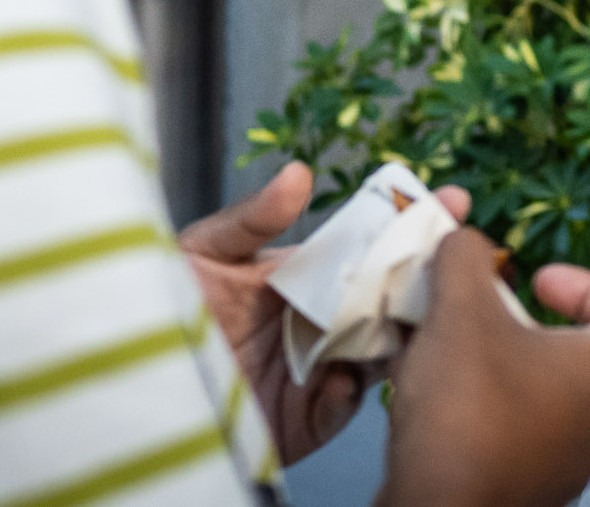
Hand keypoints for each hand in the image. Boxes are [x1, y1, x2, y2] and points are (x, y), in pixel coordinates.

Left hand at [178, 161, 468, 464]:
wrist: (133, 387)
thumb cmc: (157, 310)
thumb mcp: (202, 253)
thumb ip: (251, 219)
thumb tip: (299, 172)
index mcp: (305, 276)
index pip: (369, 246)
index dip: (410, 222)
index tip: (451, 198)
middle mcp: (321, 321)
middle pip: (388, 296)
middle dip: (427, 276)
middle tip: (456, 257)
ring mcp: (319, 369)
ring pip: (382, 349)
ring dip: (400, 334)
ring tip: (413, 314)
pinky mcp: (307, 418)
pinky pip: (346, 405)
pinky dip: (352, 390)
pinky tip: (344, 375)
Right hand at [380, 229, 589, 506]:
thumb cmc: (463, 407)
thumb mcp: (459, 310)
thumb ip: (465, 258)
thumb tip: (464, 239)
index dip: (584, 282)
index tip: (535, 279)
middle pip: (575, 354)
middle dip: (523, 325)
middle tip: (481, 314)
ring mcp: (566, 466)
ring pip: (540, 397)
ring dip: (498, 367)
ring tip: (448, 354)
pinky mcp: (529, 493)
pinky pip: (516, 436)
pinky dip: (484, 410)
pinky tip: (436, 401)